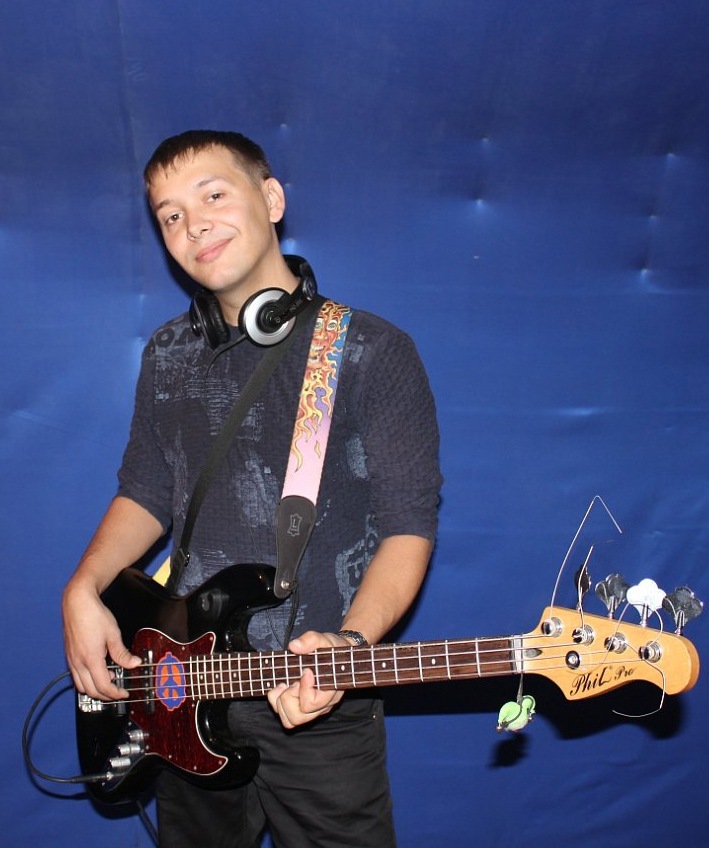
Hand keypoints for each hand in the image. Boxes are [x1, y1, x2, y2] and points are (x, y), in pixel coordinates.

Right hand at [62, 578, 140, 700]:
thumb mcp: (113, 634)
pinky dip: (86, 681)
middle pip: (91, 691)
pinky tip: (96, 672)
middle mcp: (78, 662)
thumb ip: (122, 653)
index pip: (103, 686)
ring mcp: (71, 660)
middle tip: (118, 692)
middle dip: (105, 696)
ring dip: (94, 690)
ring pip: (81, 686)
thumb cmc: (94, 615)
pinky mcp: (69, 655)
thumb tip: (134, 664)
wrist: (77, 602)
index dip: (115, 693)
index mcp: (91, 659)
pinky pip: (76, 676)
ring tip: (108, 683)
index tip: (124, 693)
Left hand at [266, 630, 346, 728]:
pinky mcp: (302, 709)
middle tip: (293, 681)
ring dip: (281, 702)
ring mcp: (312, 710)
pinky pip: (286, 717)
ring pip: (290, 721)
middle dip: (288, 697)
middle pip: (298, 717)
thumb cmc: (331, 649)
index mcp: (331, 691)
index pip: (312, 703)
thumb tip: (294, 646)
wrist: (336, 655)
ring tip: (285, 684)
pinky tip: (282, 687)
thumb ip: (310, 640)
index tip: (306, 670)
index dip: (304, 688)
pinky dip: (278, 704)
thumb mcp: (324, 639)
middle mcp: (322, 706)